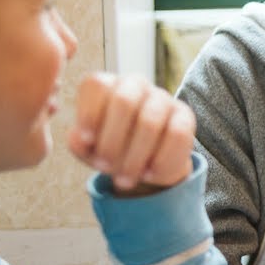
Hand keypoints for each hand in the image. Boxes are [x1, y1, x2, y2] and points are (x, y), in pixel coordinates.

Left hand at [67, 72, 194, 191]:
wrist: (144, 164)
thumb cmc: (109, 149)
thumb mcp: (88, 148)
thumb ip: (78, 141)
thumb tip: (80, 138)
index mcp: (107, 85)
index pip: (97, 85)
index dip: (90, 113)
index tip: (87, 141)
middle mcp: (135, 84)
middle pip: (124, 101)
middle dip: (112, 140)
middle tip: (104, 167)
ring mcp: (162, 97)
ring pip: (150, 121)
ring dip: (134, 157)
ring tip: (124, 180)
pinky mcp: (185, 115)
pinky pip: (177, 134)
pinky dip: (161, 160)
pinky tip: (149, 174)